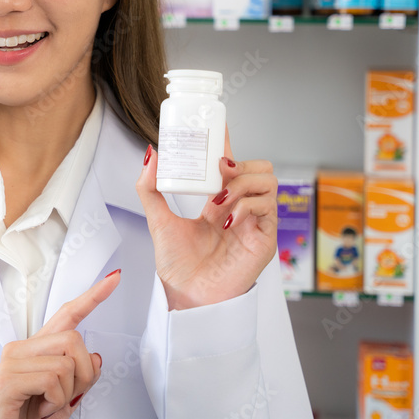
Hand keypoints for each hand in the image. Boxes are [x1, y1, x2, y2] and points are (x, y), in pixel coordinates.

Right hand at [0, 271, 120, 418]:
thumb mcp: (66, 398)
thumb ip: (82, 377)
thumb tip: (96, 357)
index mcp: (38, 348)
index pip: (67, 315)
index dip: (92, 296)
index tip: (113, 278)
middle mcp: (22, 348)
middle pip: (74, 341)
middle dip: (83, 376)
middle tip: (66, 396)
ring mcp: (12, 362)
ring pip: (66, 364)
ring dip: (66, 395)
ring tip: (47, 405)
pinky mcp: (8, 379)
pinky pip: (51, 381)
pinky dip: (54, 402)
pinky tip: (39, 408)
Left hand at [135, 128, 277, 309]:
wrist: (187, 296)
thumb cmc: (178, 265)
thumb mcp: (158, 220)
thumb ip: (150, 188)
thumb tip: (150, 154)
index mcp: (219, 200)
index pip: (231, 163)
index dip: (227, 141)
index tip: (217, 122)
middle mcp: (240, 207)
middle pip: (259, 167)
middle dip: (241, 162)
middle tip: (219, 170)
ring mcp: (255, 221)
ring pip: (269, 181)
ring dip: (242, 183)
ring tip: (219, 199)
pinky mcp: (264, 238)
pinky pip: (268, 207)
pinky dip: (247, 204)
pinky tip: (227, 218)